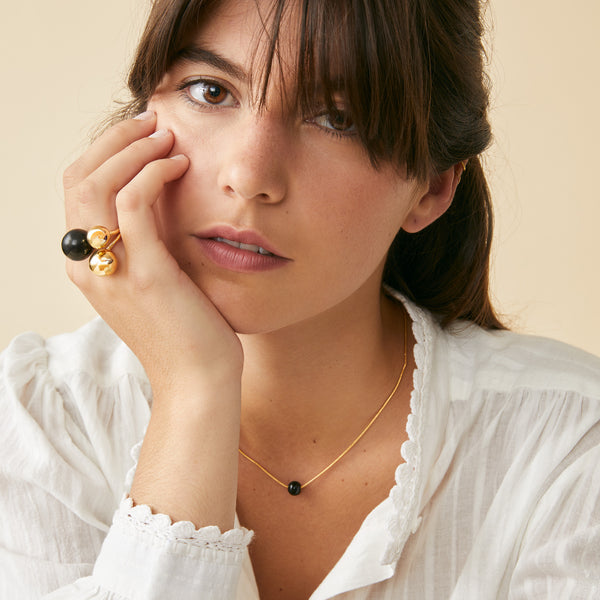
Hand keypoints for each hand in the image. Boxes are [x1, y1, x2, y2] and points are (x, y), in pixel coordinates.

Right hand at [63, 111, 242, 528]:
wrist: (198, 378)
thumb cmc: (186, 328)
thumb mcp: (157, 274)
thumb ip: (148, 235)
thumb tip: (159, 187)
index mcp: (88, 265)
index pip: (77, 190)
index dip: (106, 152)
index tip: (143, 134)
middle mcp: (87, 266)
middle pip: (78, 178)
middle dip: (114, 140)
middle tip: (153, 122)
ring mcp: (111, 270)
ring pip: (96, 184)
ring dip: (130, 149)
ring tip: (166, 134)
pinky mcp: (143, 274)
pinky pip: (132, 204)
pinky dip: (152, 174)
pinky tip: (179, 165)